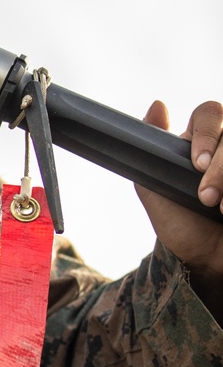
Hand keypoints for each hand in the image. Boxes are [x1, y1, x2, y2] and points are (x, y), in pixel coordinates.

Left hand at [137, 101, 222, 312]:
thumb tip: (158, 105)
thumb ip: (151, 147)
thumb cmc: (180, 223)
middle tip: (206, 196)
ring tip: (221, 210)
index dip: (206, 133)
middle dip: (220, 166)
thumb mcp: (153, 185)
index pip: (209, 113)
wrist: (205, 261)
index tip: (196, 164)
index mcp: (202, 140)